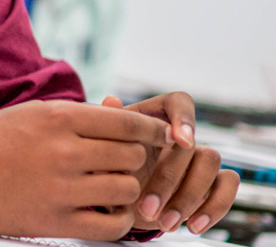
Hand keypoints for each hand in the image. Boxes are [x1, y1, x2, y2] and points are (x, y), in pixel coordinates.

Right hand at [0, 100, 172, 238]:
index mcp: (59, 118)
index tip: (163, 135)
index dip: (153, 129)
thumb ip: (81, 114)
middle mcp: (64, 151)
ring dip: (125, 188)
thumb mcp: (36, 114)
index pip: (126, 122)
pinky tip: (108, 210)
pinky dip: (119, 220)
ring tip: (111, 186)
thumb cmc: (0, 139)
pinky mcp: (58, 221)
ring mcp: (63, 188)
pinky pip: (113, 225)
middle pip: (132, 156)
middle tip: (122, 162)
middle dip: (134, 159)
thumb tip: (122, 107)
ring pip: (127, 188)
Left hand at [101, 94, 239, 234]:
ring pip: (211, 162)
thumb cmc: (109, 169)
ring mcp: (197, 157)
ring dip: (189, 197)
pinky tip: (193, 226)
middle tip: (146, 207)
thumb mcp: (99, 151)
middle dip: (169, 180)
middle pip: (190, 145)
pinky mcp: (211, 181)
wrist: (119, 201)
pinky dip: (215, 207)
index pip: (178, 102)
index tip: (181, 141)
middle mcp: (179, 135)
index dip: (184, 118)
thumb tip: (110, 101)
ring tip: (164, 223)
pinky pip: (228, 185)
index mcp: (153, 118)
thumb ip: (105, 129)